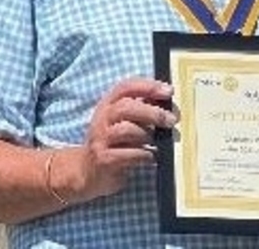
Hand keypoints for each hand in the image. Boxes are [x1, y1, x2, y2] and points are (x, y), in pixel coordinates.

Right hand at [76, 78, 175, 200]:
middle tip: (171, 120)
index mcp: (109, 104)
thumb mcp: (123, 121)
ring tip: (157, 141)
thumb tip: (171, 105)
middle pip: (126, 107)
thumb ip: (142, 109)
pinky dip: (144, 155)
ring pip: (125, 130)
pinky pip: (127, 154)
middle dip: (152, 112)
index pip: (126, 87)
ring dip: (147, 134)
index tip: (169, 91)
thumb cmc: (113, 142)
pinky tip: (151, 157)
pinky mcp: (103, 159)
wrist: (86, 171)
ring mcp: (100, 139)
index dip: (148, 86)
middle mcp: (102, 119)